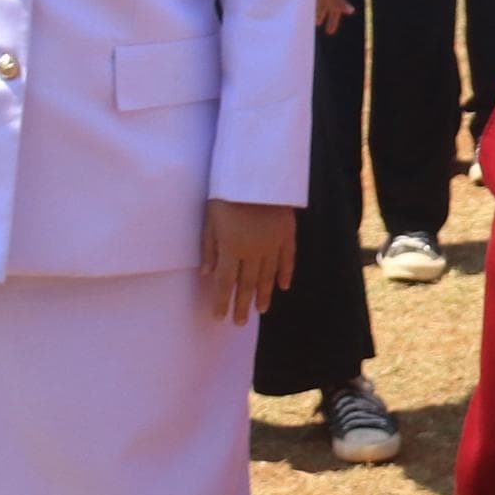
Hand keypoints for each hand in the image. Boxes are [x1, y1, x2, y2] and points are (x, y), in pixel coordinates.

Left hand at [201, 198, 296, 324]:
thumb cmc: (227, 192)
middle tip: (239, 323)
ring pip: (268, 276)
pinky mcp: (287, 233)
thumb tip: (207, 274)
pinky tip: (283, 287)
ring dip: (263, 295)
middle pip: (247, 284)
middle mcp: (253, 251)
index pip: (225, 283)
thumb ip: (209, 247)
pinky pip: (288, 259)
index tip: (219, 318)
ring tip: (260, 310)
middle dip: (242, 305)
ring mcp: (273, 243)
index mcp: (231, 248)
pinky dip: (285, 274)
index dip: (222, 302)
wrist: (258, 171)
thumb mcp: (210, 218)